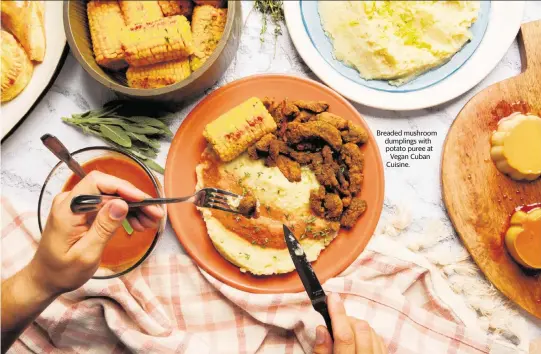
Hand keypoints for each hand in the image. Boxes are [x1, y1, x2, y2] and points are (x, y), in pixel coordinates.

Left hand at [28, 171, 163, 295]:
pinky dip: (125, 212)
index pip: (97, 182)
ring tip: (150, 221)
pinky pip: (108, 205)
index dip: (123, 187)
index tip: (143, 199)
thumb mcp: (86, 254)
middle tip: (155, 214)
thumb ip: (104, 227)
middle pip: (108, 188)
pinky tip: (138, 223)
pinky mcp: (84, 212)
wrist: (46, 279)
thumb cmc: (62, 271)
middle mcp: (71, 201)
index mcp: (68, 208)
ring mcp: (77, 205)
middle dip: (135, 199)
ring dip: (133, 207)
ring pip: (112, 196)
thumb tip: (121, 204)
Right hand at [313, 293, 386, 353]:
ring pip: (371, 331)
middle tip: (336, 324)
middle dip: (347, 320)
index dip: (338, 314)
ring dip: (357, 326)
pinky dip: (367, 333)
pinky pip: (380, 338)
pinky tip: (358, 339)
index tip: (332, 297)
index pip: (344, 337)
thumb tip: (322, 328)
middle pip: (361, 329)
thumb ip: (322, 350)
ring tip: (346, 332)